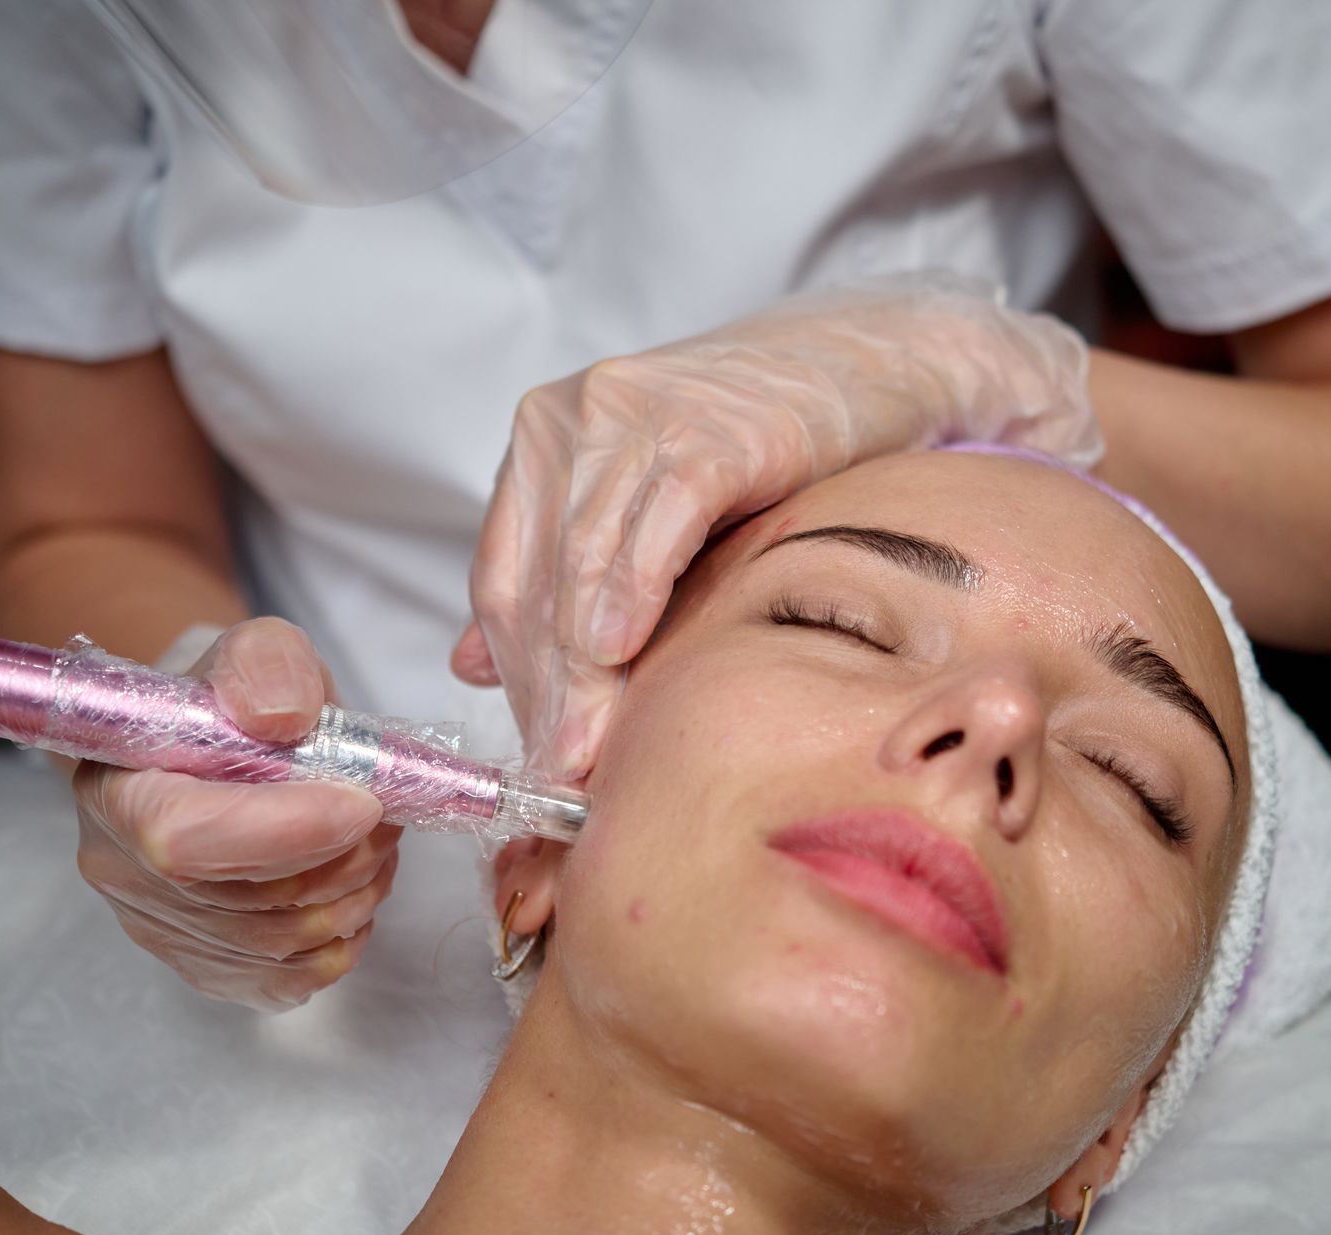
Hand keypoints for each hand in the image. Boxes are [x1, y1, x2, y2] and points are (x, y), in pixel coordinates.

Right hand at [74, 618, 401, 1010]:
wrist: (215, 742)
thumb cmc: (235, 700)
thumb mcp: (256, 650)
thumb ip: (268, 666)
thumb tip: (283, 717)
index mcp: (115, 787)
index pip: (186, 841)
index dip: (290, 832)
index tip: (365, 801)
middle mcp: (122, 870)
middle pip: (247, 902)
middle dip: (344, 858)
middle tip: (387, 813)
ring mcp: (159, 927)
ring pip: (278, 943)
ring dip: (354, 895)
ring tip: (376, 843)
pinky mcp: (202, 963)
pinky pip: (286, 979)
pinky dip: (341, 940)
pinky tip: (352, 891)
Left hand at [455, 276, 1099, 775]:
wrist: (859, 365)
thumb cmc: (753, 441)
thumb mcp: (640, 505)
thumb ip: (561, 578)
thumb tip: (471, 665)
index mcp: (543, 441)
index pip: (503, 580)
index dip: (516, 678)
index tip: (535, 755)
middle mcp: (574, 420)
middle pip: (538, 582)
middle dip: (550, 691)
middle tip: (562, 772)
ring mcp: (636, 416)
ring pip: (584, 563)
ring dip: (586, 668)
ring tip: (594, 745)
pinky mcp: (708, 427)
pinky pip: (656, 521)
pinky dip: (633, 589)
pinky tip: (627, 649)